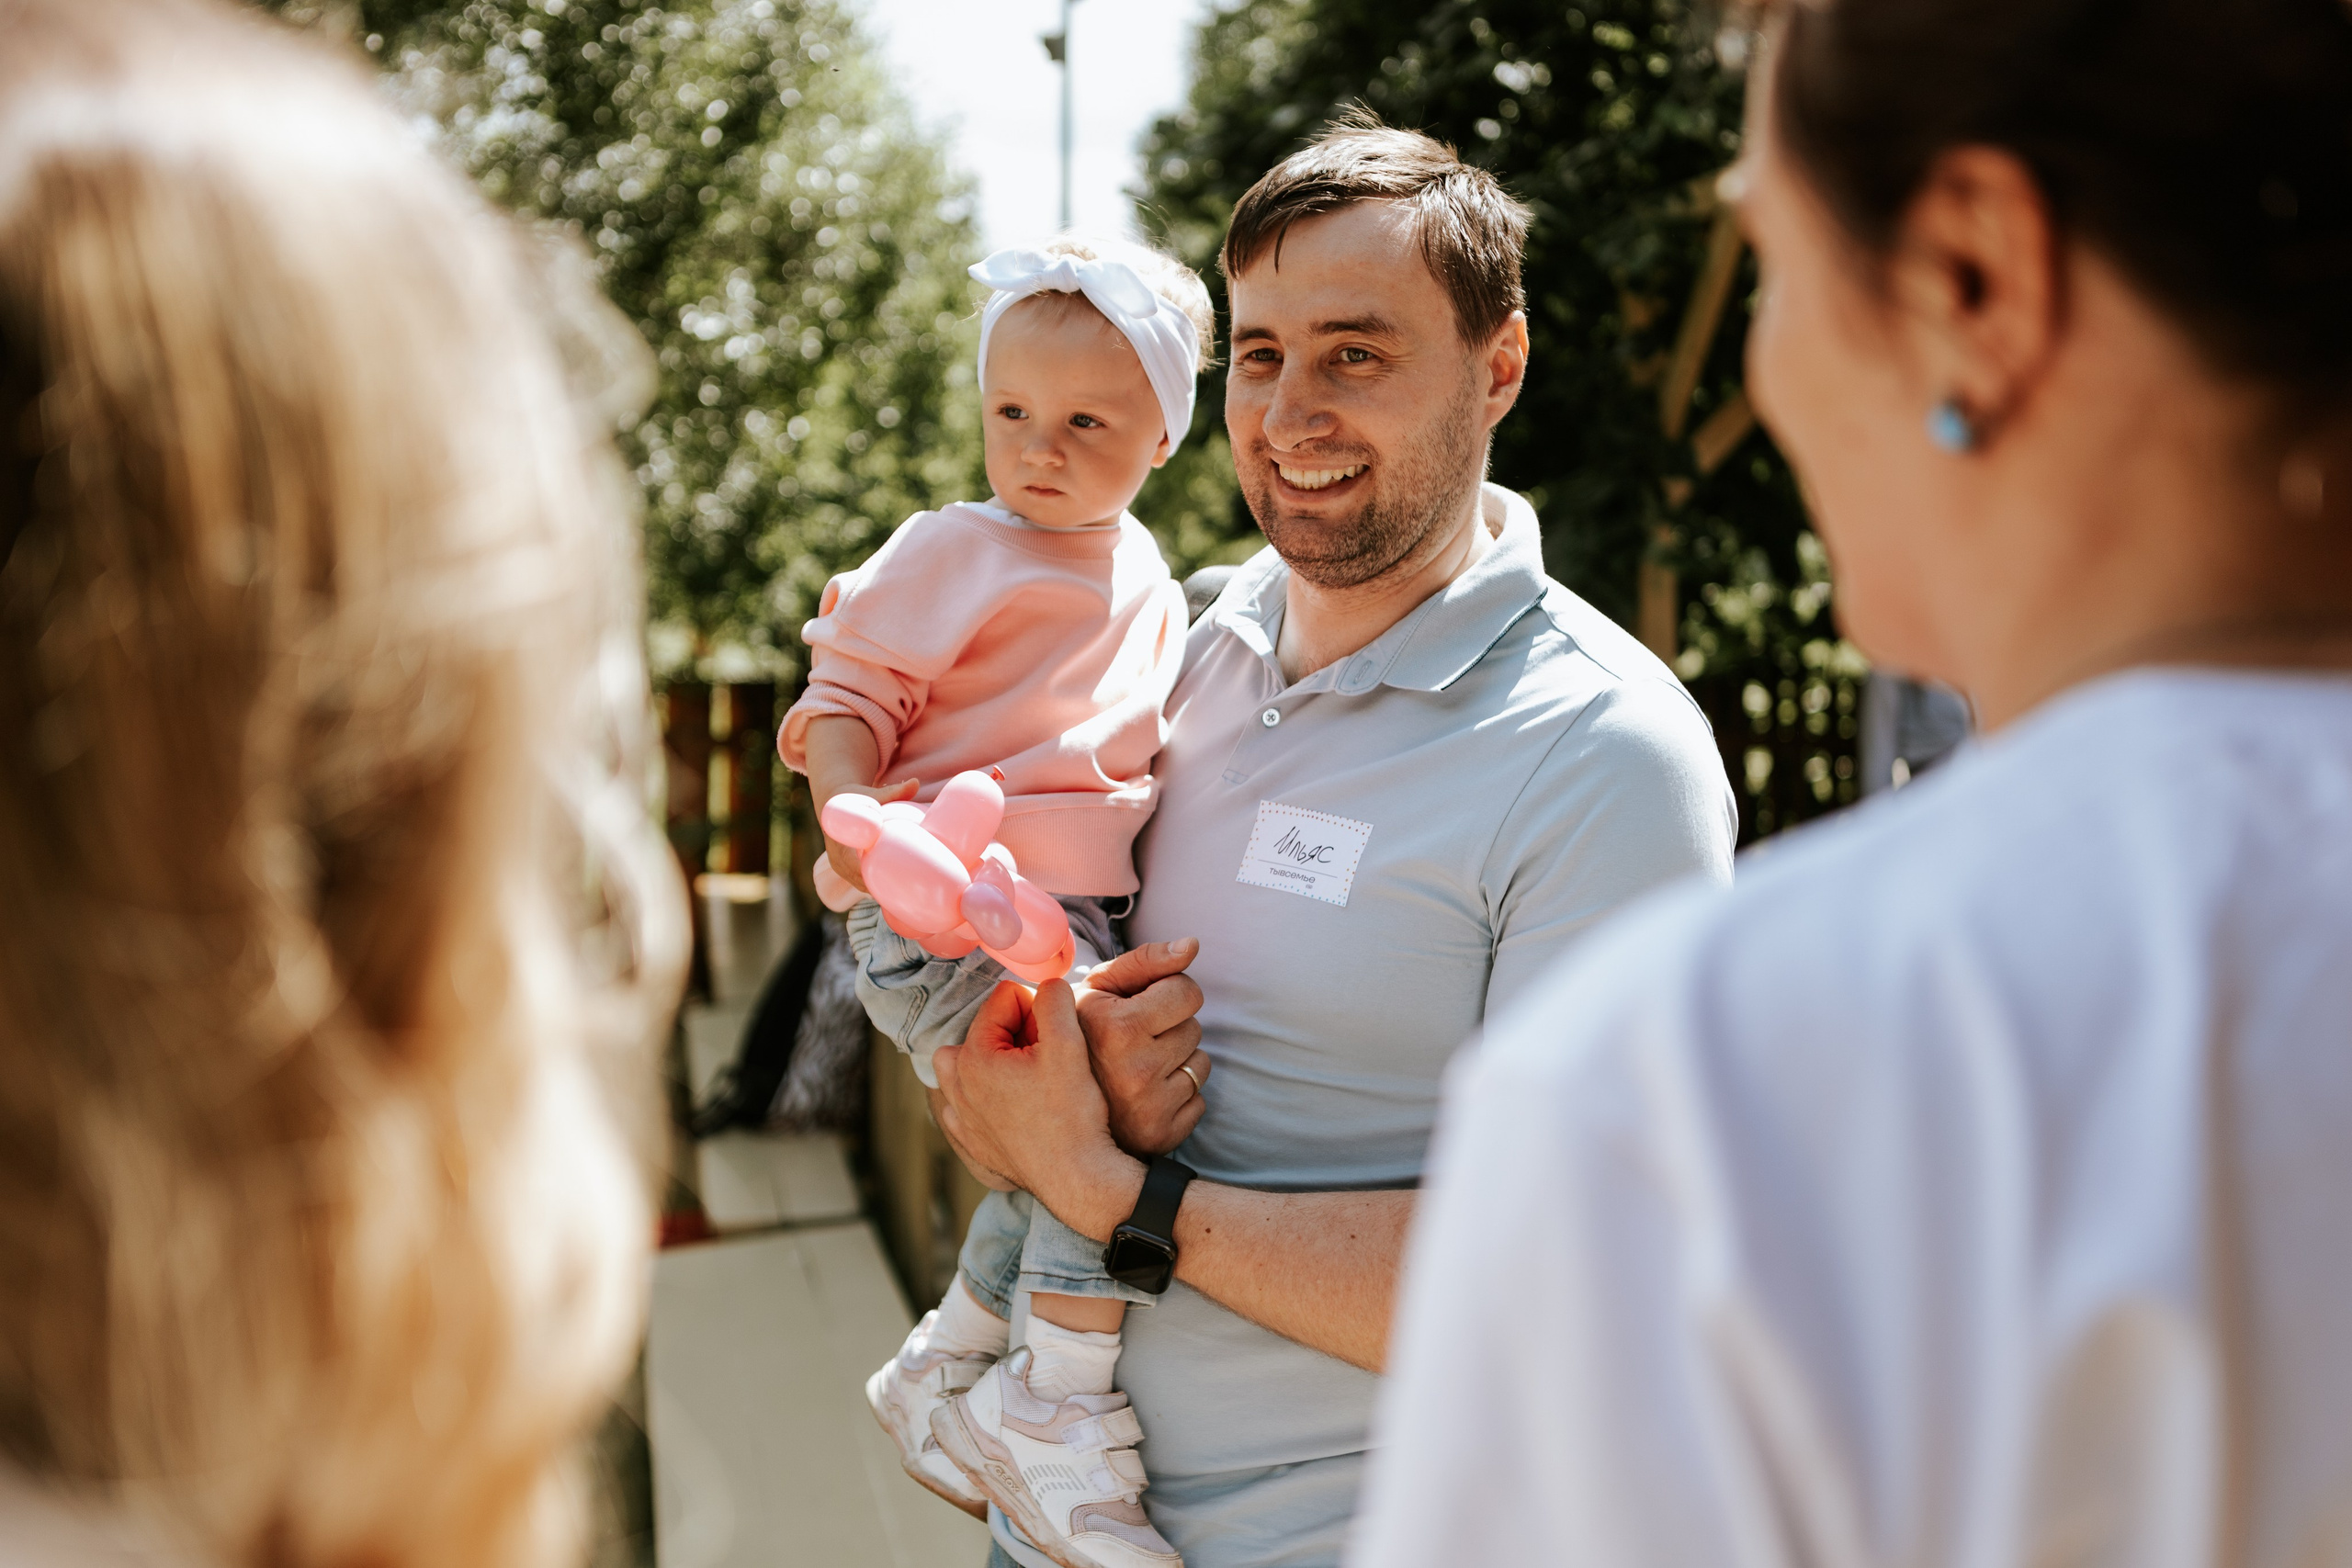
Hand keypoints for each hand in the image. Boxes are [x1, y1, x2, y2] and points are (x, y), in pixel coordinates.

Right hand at [816, 776, 916, 892]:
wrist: (834, 803)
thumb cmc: (856, 797)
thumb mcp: (871, 794)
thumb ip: (893, 792)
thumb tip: (915, 782)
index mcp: (840, 843)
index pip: (857, 868)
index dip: (876, 878)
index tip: (899, 883)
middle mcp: (838, 860)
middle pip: (862, 883)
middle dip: (884, 889)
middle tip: (912, 894)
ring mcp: (841, 869)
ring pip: (863, 886)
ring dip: (882, 892)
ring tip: (909, 897)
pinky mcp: (847, 872)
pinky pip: (863, 884)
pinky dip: (878, 888)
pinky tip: (898, 892)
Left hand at [933, 980, 1137, 1232]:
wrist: (1078, 1178)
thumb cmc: (1072, 1115)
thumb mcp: (1069, 1045)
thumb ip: (1055, 999)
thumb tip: (1047, 982)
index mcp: (975, 1056)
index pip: (1004, 1000)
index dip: (1037, 1009)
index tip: (1055, 1036)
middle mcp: (956, 1084)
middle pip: (981, 1031)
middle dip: (1010, 1034)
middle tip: (1042, 1055)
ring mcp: (960, 1116)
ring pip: (964, 1067)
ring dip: (991, 1062)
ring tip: (1025, 1076)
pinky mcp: (970, 1142)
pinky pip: (963, 1106)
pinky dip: (980, 1098)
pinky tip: (1010, 1106)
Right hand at [1074, 938, 1208, 1156]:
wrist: (1055, 1104)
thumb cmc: (1081, 1036)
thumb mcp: (1099, 988)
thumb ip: (1146, 960)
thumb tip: (1193, 945)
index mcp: (1118, 1028)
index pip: (1188, 992)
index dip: (1168, 993)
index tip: (1142, 1005)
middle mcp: (1136, 1069)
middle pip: (1195, 1028)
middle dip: (1170, 1028)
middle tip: (1134, 1040)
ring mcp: (1151, 1107)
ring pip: (1199, 1064)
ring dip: (1176, 1061)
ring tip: (1138, 1066)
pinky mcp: (1163, 1135)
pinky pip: (1198, 1100)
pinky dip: (1177, 1096)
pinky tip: (1146, 1094)